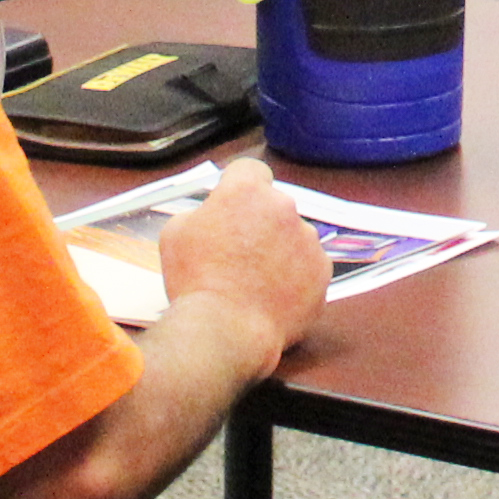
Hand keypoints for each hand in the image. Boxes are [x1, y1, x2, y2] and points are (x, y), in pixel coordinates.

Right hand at [156, 156, 328, 350]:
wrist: (226, 328)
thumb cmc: (195, 279)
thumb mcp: (176, 233)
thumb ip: (201, 213)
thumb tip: (214, 215)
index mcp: (247, 191)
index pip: (250, 170)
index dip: (239, 186)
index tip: (232, 205)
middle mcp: (284, 207)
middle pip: (274, 206)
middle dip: (259, 223)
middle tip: (238, 253)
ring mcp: (309, 240)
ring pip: (294, 237)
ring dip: (279, 250)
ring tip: (255, 281)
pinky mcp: (323, 271)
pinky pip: (308, 267)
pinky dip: (295, 278)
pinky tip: (272, 296)